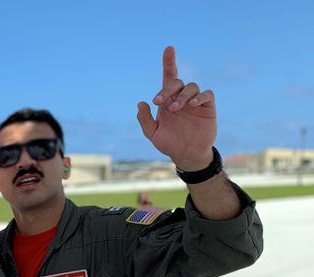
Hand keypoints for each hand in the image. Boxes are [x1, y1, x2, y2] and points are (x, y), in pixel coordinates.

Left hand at [137, 46, 216, 170]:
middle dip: (167, 89)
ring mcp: (195, 101)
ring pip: (191, 87)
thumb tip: (141, 103)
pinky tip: (192, 104)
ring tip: (175, 108)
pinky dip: (200, 97)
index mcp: (167, 100)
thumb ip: (145, 120)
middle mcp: (181, 97)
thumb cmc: (169, 143)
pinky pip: (206, 94)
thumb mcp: (153, 133)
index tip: (169, 49)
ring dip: (182, 96)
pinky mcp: (208, 107)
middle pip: (177, 82)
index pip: (168, 77)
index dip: (169, 62)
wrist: (187, 154)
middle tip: (160, 102)